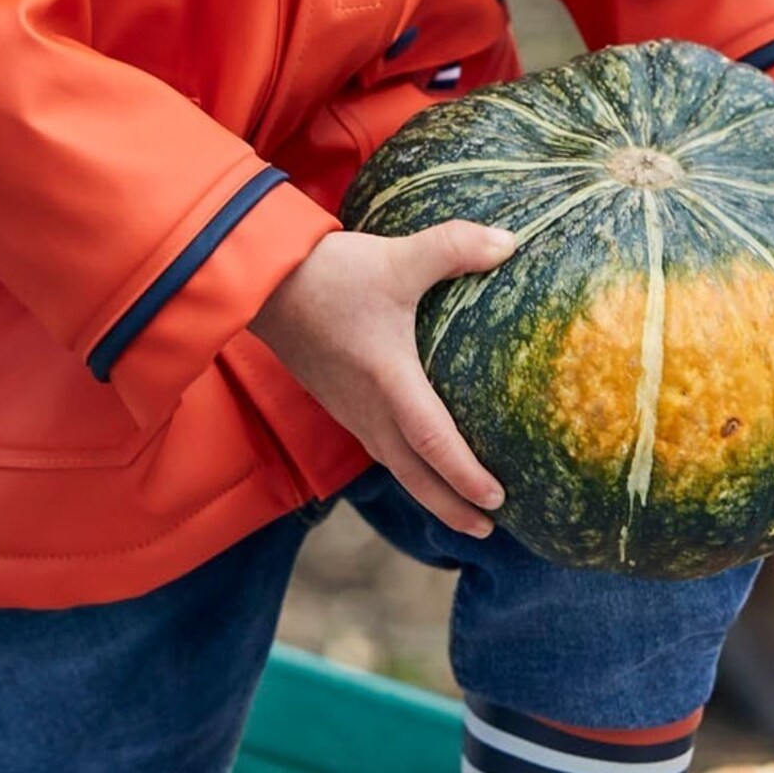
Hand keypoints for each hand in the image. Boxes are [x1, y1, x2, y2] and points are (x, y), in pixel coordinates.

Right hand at [250, 222, 515, 536]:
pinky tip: (414, 458)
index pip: (434, 442)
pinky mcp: (336, 398)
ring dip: (426, 491)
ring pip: (393, 464)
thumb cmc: (329, 274)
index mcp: (388, 381)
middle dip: (450, 506)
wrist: (262, 280)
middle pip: (413, 474)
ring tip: (459, 509)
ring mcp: (348, 407)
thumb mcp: (397, 257)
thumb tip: (511, 242)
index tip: (497, 501)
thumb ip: (454, 247)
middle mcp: (367, 407)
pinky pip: (376, 445)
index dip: (466, 476)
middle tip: (486, 530)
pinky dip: (403, 465)